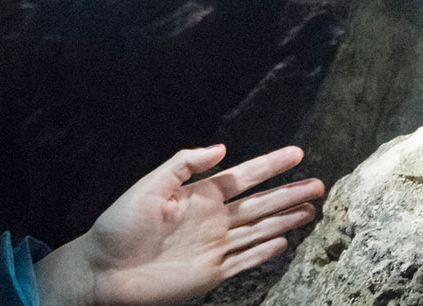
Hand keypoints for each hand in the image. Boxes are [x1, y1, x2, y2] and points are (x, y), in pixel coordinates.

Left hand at [35, 145, 326, 305]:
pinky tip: (284, 242)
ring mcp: (213, 247)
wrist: (104, 271)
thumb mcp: (149, 185)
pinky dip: (264, 252)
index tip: (296, 154)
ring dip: (284, 220)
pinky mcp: (211, 273)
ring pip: (258, 230)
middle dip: (288, 193)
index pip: (242, 176)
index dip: (269, 166)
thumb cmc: (119, 226)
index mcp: (198, 196)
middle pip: (259, 204)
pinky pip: (245, 261)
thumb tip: (221, 148)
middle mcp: (211, 220)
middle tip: (319, 184)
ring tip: (311, 210)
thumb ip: (184, 164)